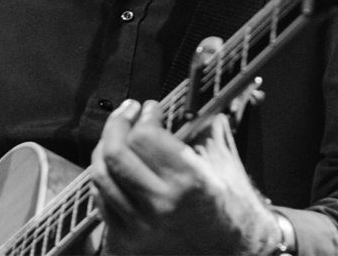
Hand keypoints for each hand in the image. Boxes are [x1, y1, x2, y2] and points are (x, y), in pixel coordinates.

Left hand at [88, 99, 280, 254]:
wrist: (236, 253)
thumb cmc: (234, 209)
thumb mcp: (224, 162)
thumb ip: (204, 126)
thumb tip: (189, 98)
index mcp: (188, 182)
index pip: (144, 136)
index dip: (145, 115)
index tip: (151, 108)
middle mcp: (160, 205)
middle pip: (115, 153)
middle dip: (117, 124)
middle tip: (128, 112)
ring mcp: (140, 227)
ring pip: (101, 177)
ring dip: (105, 148)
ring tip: (118, 137)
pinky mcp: (128, 242)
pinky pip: (101, 202)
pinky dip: (105, 179)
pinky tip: (116, 168)